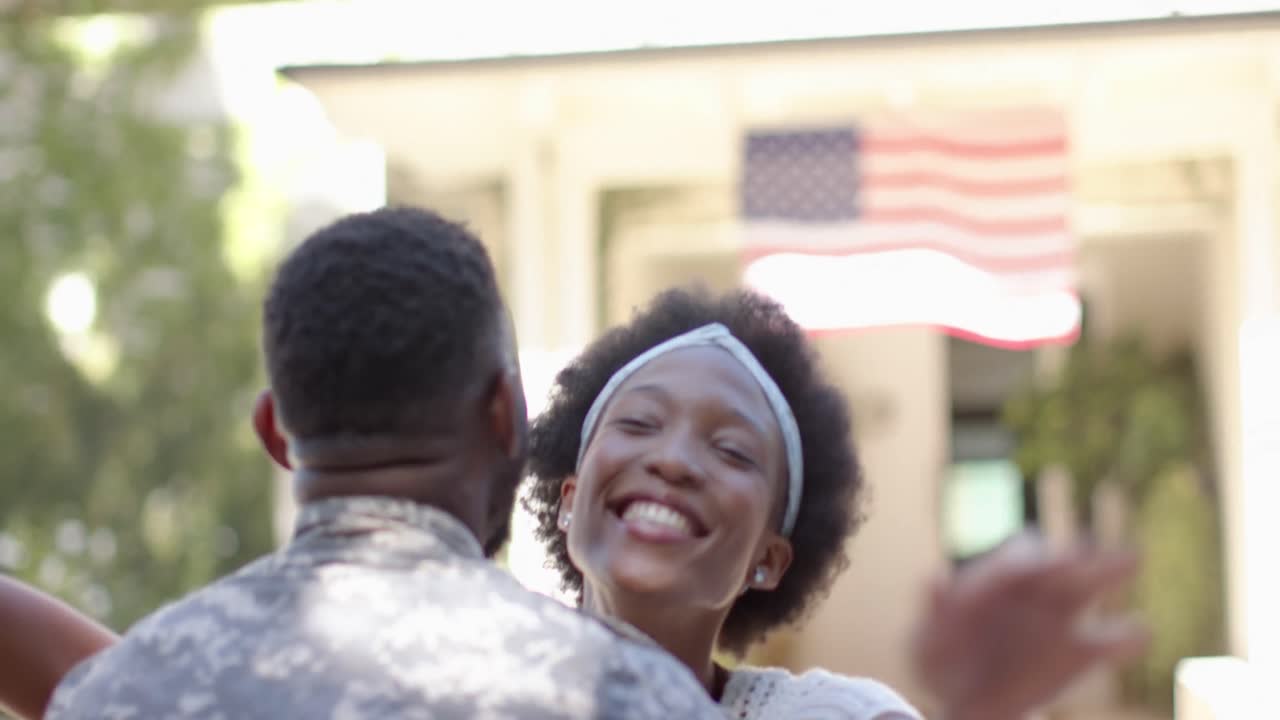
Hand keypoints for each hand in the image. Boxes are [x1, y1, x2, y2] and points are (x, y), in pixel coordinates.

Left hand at [909, 534, 1148, 719]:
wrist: (969, 704)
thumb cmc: (943, 663)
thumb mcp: (927, 643)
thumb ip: (934, 613)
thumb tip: (934, 579)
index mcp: (992, 581)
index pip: (1011, 561)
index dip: (1016, 564)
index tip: (1022, 572)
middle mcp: (1030, 589)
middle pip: (1056, 559)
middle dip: (1068, 554)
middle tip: (1081, 554)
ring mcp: (1058, 618)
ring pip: (1088, 585)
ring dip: (1108, 569)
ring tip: (1131, 556)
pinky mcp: (1080, 653)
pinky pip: (1111, 641)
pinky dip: (1126, 636)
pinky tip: (1138, 633)